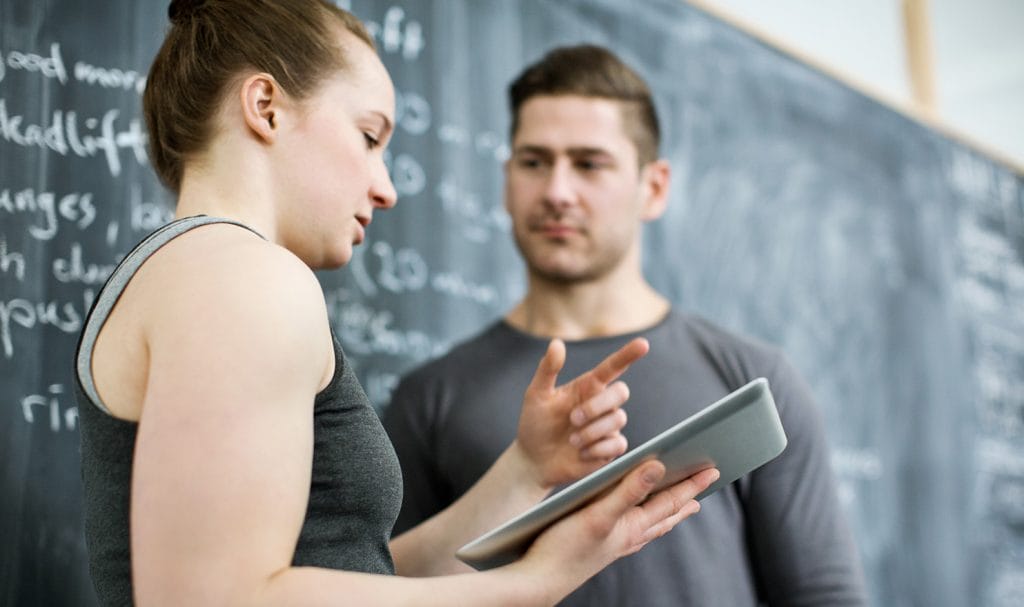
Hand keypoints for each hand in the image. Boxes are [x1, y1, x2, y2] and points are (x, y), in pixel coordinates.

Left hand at [515, 337, 649, 488]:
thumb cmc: (535, 424)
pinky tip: (580, 452)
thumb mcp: (536, 395)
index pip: (613, 367)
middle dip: (598, 405)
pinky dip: (597, 448)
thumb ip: (548, 369)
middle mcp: (602, 404)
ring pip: (618, 419)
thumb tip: (556, 343)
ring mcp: (608, 427)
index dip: (628, 355)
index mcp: (588, 386)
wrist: (534, 460)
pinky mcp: (610, 449)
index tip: (643, 344)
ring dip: (592, 430)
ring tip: (571, 439)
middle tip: (573, 418)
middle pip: (621, 392)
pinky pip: (618, 444)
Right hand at [525, 463, 719, 591]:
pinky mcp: (599, 546)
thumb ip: (629, 491)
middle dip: (686, 498)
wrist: (537, 580)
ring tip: (683, 504)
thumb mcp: (598, 515)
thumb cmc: (563, 549)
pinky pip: (634, 531)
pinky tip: (638, 522)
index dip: (692, 484)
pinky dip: (645, 521)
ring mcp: (615, 544)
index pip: (669, 502)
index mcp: (632, 526)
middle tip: (705, 485)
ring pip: (651, 524)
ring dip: (668, 512)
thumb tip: (658, 468)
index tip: (713, 470)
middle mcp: (628, 536)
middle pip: (666, 514)